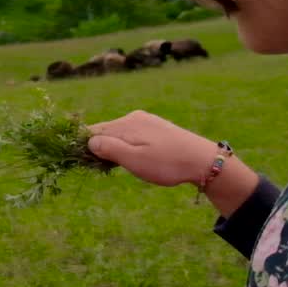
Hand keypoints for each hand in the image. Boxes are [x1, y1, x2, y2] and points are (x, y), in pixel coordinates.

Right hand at [86, 110, 216, 186]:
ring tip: (120, 166)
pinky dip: (126, 146)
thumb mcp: (134, 159)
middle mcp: (133, 117)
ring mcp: (145, 121)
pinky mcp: (155, 128)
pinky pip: (131, 135)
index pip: (93, 131)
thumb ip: (109, 148)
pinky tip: (134, 158)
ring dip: (113, 149)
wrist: (203, 160)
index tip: (86, 163)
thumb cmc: (167, 163)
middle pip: (104, 131)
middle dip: (99, 148)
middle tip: (104, 169)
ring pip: (118, 134)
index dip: (85, 147)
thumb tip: (88, 141)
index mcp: (126, 124)